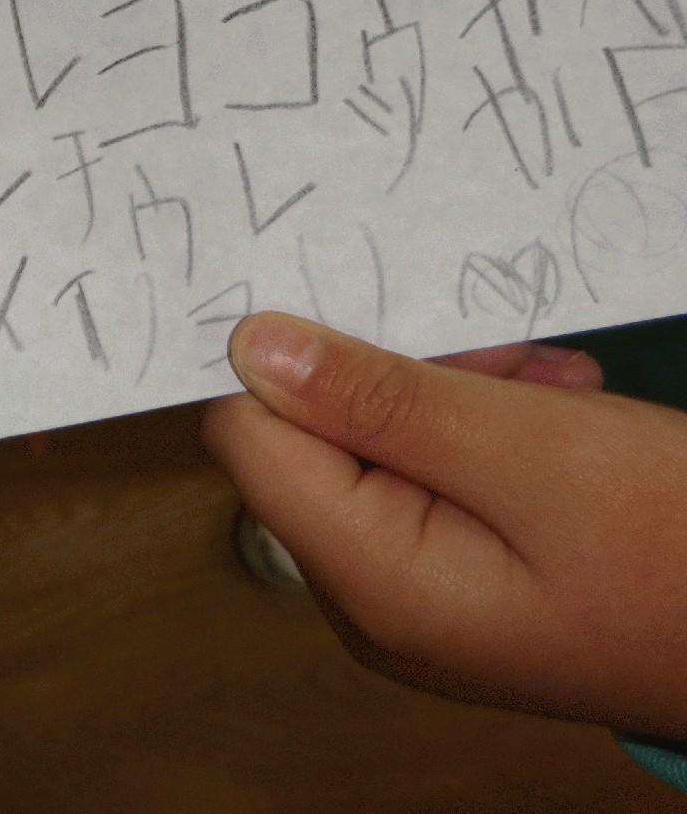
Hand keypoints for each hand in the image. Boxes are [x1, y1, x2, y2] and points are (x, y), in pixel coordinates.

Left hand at [204, 311, 686, 741]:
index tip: (355, 293)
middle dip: (396, 372)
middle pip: (315, 438)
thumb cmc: (679, 553)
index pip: (250, 437)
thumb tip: (250, 347)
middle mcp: (373, 601)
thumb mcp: (531, 451)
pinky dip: (491, 431)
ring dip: (459, 394)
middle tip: (507, 353)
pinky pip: (439, 481)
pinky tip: (563, 411)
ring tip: (555, 386)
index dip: (281, 356)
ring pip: (384, 448)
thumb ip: (380, 400)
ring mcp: (422, 600)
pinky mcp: (470, 583)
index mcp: (368, 578)